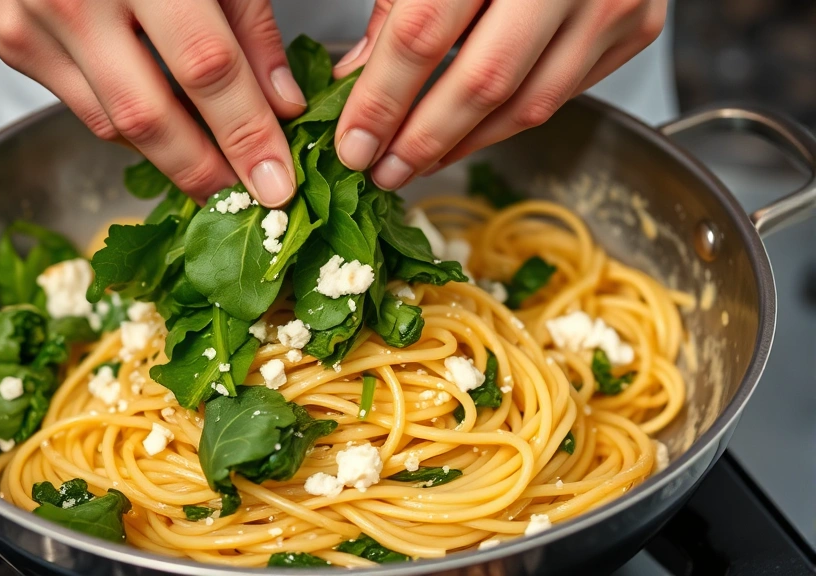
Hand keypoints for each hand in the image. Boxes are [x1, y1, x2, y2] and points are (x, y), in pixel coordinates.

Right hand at [0, 0, 306, 206]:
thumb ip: (249, 25)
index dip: (247, 134)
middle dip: (206, 171)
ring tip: (218, 172)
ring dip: (172, 157)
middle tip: (248, 201)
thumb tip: (282, 105)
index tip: (279, 183)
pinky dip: (134, 126)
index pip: (206, 68)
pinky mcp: (12, 41)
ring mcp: (32, 21)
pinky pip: (87, 107)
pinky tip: (172, 130)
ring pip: (114, 123)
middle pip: (150, 114)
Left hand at [332, 0, 666, 189]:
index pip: (424, 35)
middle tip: (383, 172)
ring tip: (418, 162)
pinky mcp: (636, 26)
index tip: (353, 144)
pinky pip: (563, 94)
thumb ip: (396, 5)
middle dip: (423, 140)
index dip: (382, 99)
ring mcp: (608, 1)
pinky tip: (469, 134)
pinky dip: (509, 122)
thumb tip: (358, 77)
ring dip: (465, 144)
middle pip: (482, 82)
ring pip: (528, 103)